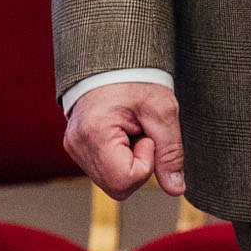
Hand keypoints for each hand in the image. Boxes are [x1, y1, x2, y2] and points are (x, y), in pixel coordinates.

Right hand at [64, 81, 184, 198]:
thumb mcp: (162, 111)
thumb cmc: (138, 80)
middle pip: (117, 188)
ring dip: (129, 163)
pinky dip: (119, 159)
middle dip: (138, 167)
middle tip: (142, 134)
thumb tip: (176, 189)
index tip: (147, 135)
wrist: (114, 62)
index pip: (125, 180)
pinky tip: (123, 135)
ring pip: (111, 183)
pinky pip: (104, 171)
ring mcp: (74, 148)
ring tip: (132, 131)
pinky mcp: (77, 148)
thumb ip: (170, 152)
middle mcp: (77, 146)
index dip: (145, 164)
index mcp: (94, 134)